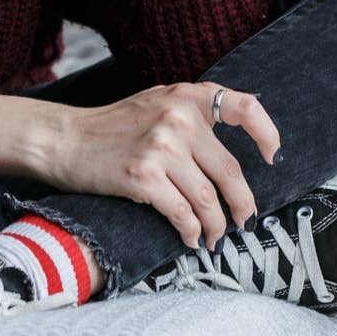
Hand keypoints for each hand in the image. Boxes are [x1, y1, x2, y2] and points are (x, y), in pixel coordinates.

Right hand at [34, 81, 280, 248]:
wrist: (63, 138)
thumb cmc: (112, 125)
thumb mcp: (157, 101)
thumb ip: (192, 113)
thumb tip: (237, 138)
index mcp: (187, 96)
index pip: (245, 108)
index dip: (267, 134)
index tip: (273, 158)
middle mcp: (179, 119)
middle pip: (230, 171)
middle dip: (242, 204)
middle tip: (245, 221)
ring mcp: (161, 148)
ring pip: (208, 199)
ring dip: (217, 226)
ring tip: (215, 237)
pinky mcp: (143, 177)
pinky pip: (182, 213)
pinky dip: (191, 232)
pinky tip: (191, 239)